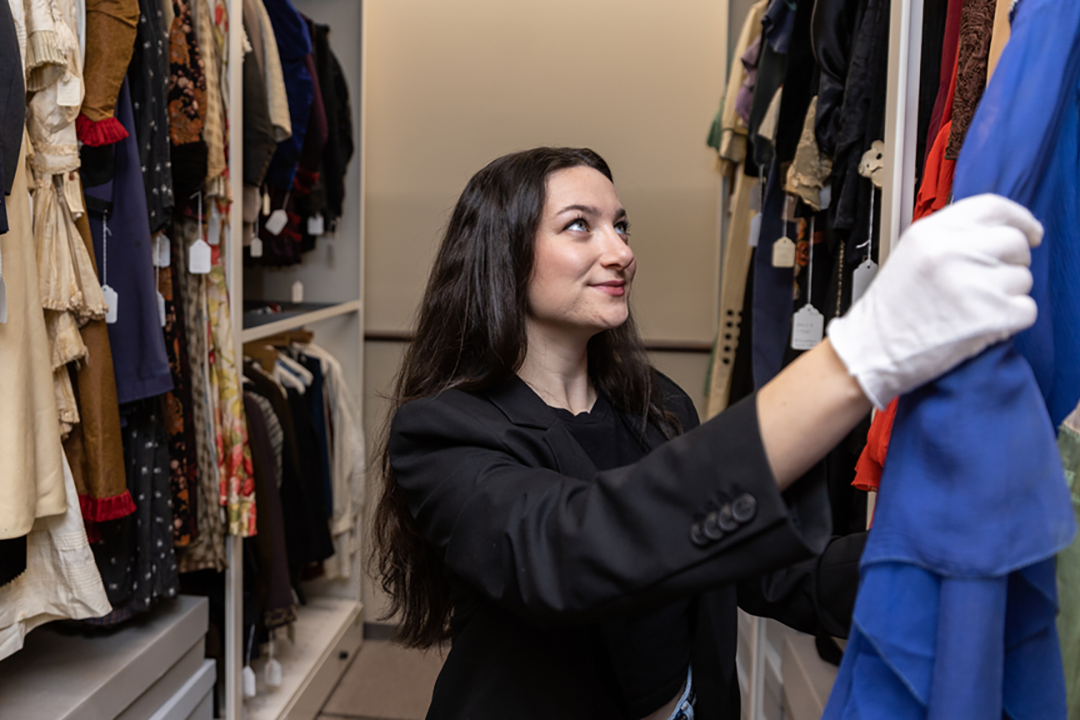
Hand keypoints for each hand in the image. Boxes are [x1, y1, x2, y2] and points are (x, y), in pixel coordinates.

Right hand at [828, 193, 1041, 408]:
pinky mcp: (989, 316)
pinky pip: (1026, 309)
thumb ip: (952, 236)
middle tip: (992, 280)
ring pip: (1023, 278)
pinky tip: (980, 324)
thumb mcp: (912, 254)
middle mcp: (952, 253)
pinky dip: (1011, 320)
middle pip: (1015, 243)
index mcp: (931, 233)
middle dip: (1013, 262)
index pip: (993, 208)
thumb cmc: (890, 310)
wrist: (870, 351)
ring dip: (1008, 294)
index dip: (1019, 219)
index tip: (1030, 232)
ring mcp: (972, 285)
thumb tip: (1003, 230)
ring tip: (972, 307)